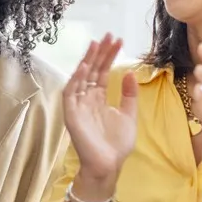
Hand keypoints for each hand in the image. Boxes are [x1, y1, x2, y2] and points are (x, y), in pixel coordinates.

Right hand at [63, 34, 137, 185]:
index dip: (108, 57)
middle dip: (99, 53)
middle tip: (107, 35)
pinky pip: (71, 94)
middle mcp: (86, 99)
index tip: (117, 41)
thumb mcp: (129, 115)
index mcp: (98, 99)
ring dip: (87, 61)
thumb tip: (130, 72)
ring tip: (96, 45)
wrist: (109, 165)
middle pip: (92, 71)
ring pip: (80, 78)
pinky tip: (85, 67)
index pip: (102, 73)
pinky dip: (76, 80)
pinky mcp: (71, 115)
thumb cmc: (117, 144)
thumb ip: (129, 95)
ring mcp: (77, 106)